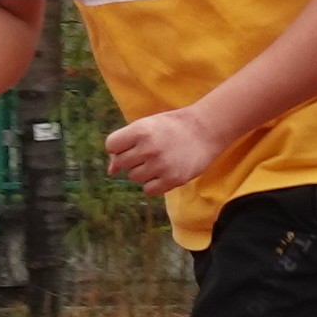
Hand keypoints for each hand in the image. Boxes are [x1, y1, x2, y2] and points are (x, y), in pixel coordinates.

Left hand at [104, 105, 224, 190]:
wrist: (206, 130)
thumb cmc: (172, 127)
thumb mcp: (147, 126)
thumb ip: (126, 144)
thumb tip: (111, 172)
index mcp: (140, 130)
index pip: (111, 145)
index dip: (118, 147)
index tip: (130, 145)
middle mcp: (148, 148)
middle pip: (120, 163)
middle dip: (130, 160)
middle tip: (146, 153)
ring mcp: (160, 165)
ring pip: (134, 177)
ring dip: (142, 172)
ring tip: (158, 161)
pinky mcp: (172, 179)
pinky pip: (148, 190)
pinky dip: (153, 184)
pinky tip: (163, 173)